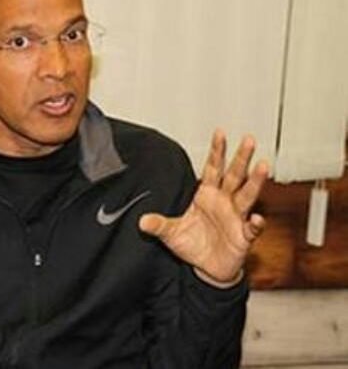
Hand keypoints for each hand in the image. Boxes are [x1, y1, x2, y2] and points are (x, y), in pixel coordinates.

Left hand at [139, 130, 268, 285]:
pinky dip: (255, 224)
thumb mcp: (171, 234)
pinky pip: (252, 228)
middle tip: (248, 140)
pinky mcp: (243, 236)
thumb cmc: (193, 246)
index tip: (220, 133)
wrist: (207, 269)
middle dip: (241, 158)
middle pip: (234, 175)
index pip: (212, 168)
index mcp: (206, 196)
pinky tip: (256, 219)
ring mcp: (236, 218)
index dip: (217, 151)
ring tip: (262, 167)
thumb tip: (141, 221)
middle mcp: (224, 202)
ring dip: (255, 181)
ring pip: (248, 195)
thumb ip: (158, 225)